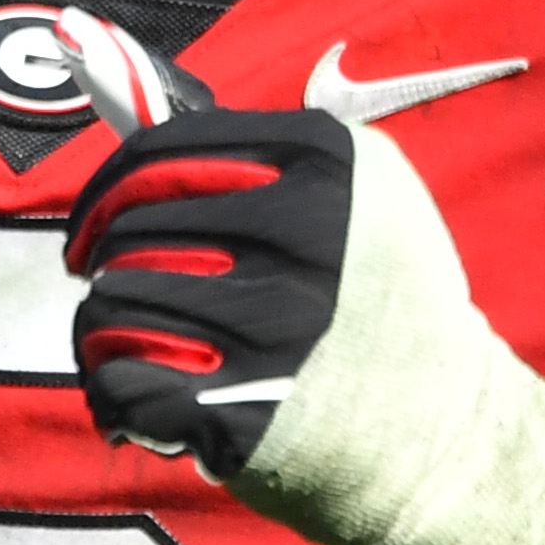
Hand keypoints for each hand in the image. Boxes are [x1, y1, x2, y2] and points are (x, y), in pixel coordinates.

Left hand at [55, 9, 544, 544]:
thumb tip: (133, 109)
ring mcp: (275, 326)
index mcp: (327, 164)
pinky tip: (133, 398)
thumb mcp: (366, 200)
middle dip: (105, 266)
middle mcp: (303, 235)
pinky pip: (119, 381)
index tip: (92, 225)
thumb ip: (268, 157)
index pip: (160, 153)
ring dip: (103, 331)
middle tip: (115, 292)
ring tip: (130, 347)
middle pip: (132, 231)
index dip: (104, 190)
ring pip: (113, 305)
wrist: (452, 436)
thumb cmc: (387, 308)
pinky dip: (110, 391)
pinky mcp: (245, 408)